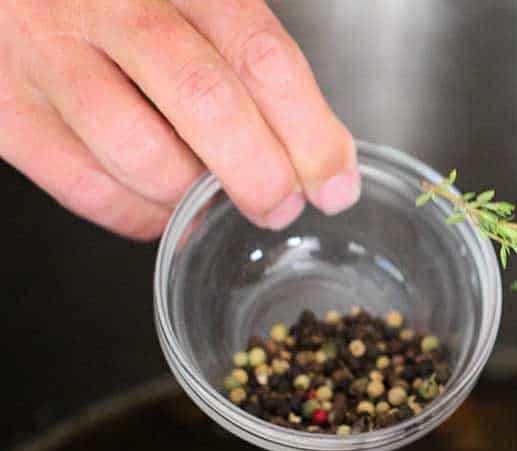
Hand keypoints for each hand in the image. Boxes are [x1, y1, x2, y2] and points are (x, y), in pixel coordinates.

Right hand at [0, 0, 357, 238]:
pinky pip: (85, 187)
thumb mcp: (188, 0)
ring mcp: (47, 55)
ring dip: (195, 199)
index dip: (309, 130)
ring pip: (142, 153)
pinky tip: (165, 212)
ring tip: (215, 202)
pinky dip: (140, 217)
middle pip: (206, 101)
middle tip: (282, 206)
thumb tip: (318, 153)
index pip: (259, 53)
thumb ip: (246, 59)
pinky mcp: (7, 109)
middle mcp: (107, 4)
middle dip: (260, 173)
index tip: (336, 182)